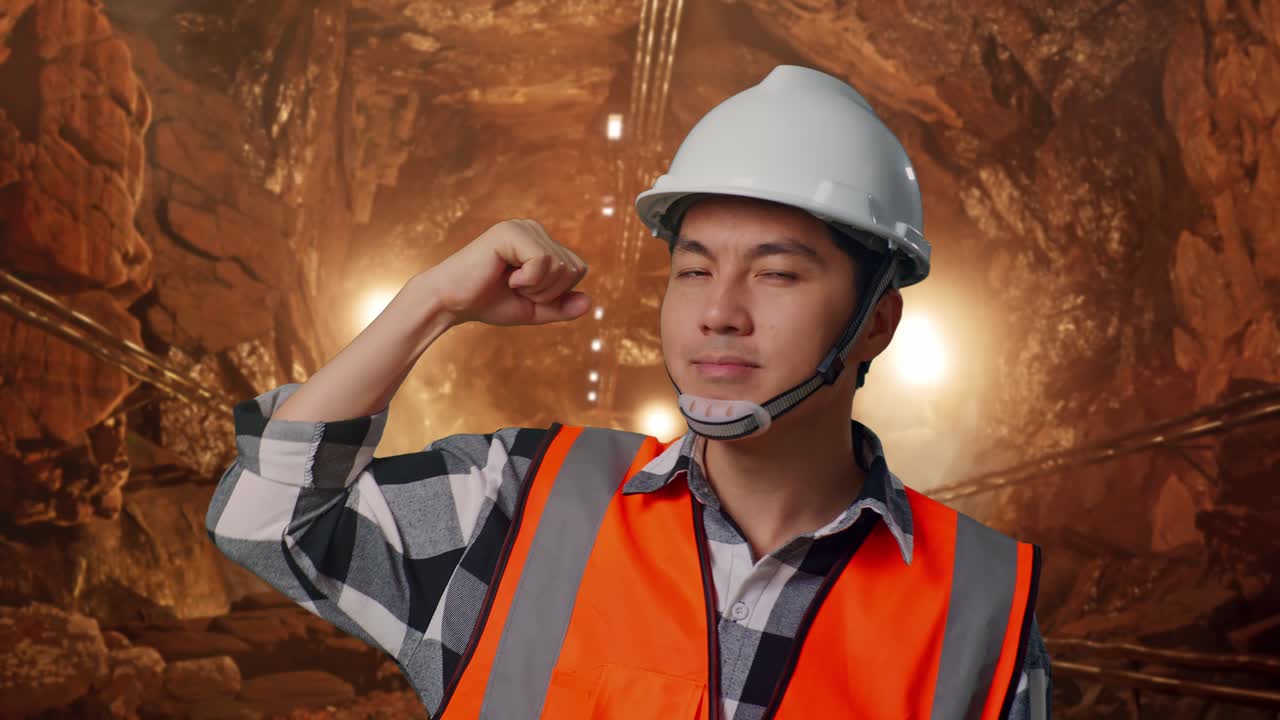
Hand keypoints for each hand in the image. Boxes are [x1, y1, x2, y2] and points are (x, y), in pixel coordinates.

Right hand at [427, 219, 590, 326]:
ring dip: (536, 287)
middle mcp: (534, 229)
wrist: (450, 303)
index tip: (525, 292)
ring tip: (510, 283)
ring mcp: (522, 227)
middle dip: (548, 292)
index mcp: (541, 243)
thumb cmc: (488, 303)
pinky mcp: (510, 232)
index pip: (577, 269)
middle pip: (573, 268)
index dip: (557, 293)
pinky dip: (528, 280)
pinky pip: (543, 262)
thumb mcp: (533, 309)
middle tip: (516, 289)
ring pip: (560, 266)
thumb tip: (590, 302)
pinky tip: (506, 277)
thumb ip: (561, 306)